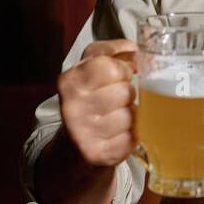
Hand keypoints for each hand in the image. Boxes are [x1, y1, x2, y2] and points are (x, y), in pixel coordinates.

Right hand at [57, 39, 138, 166]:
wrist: (75, 143)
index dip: (123, 70)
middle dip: (128, 94)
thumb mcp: (90, 68)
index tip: (120, 76)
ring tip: (117, 117)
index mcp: (69, 81)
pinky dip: (132, 135)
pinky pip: (132, 137)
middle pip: (124, 92)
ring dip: (130, 115)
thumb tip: (134, 49)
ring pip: (130, 115)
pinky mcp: (97, 154)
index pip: (111, 67)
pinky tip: (118, 134)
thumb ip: (110, 51)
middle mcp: (72, 107)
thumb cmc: (90, 98)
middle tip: (117, 100)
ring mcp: (83, 133)